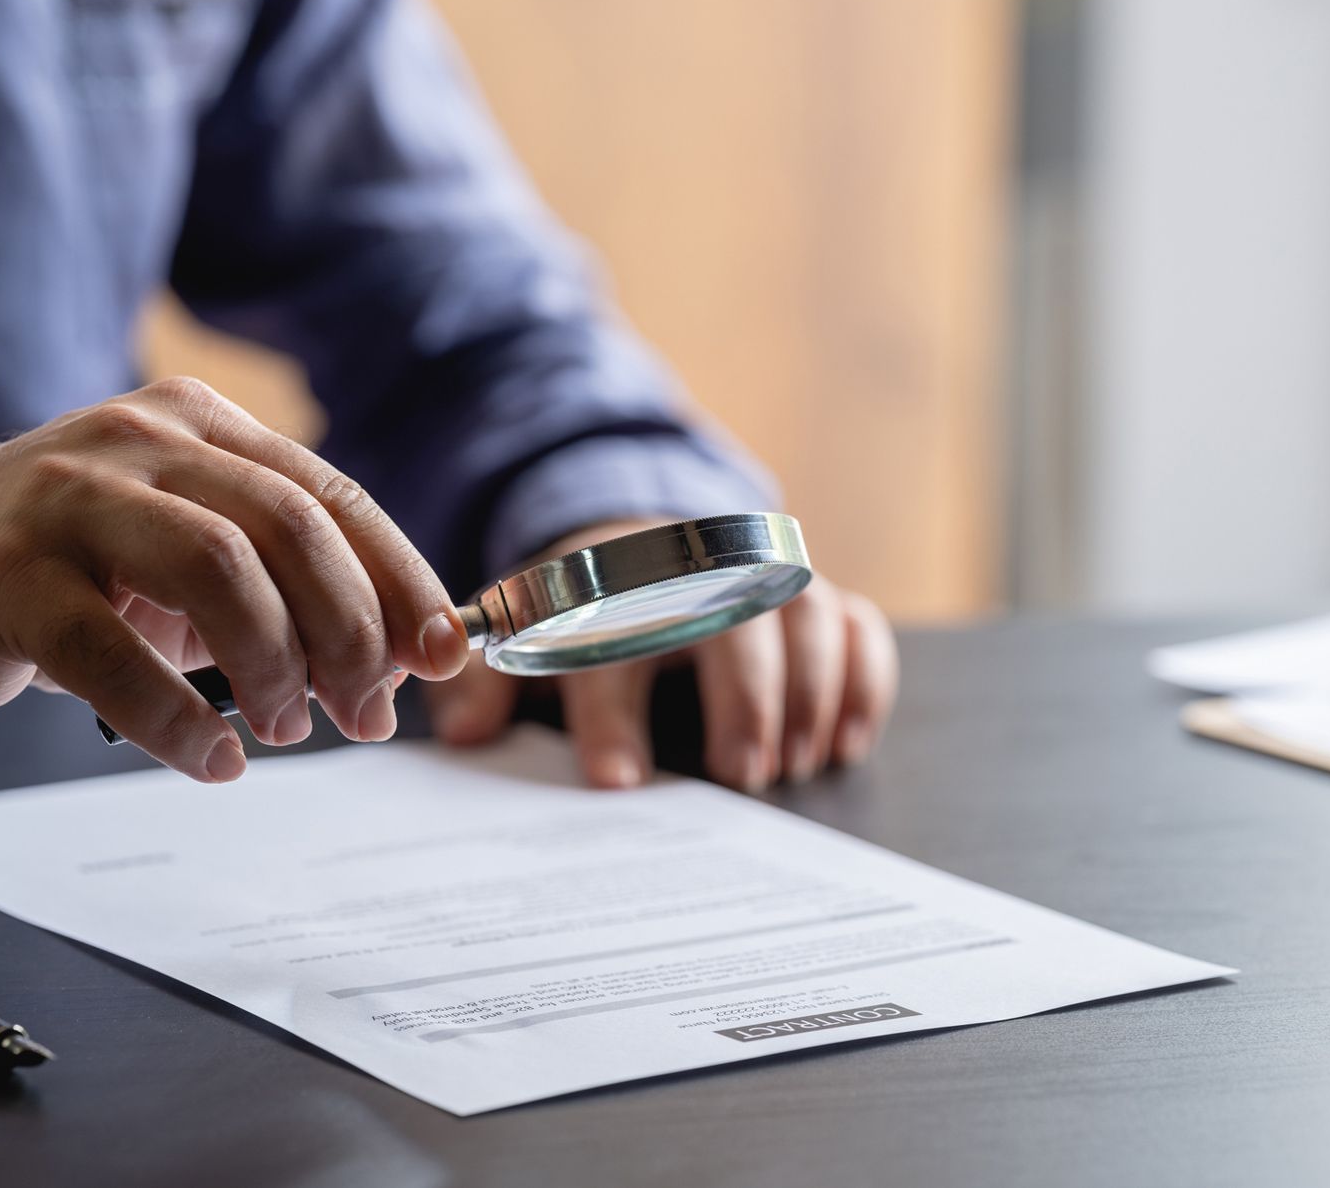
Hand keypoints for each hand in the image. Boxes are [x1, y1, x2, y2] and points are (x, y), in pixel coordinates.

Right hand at [0, 377, 469, 782]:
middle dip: (349, 634)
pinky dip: (178, 719)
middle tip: (363, 714)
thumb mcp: (189, 556)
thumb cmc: (73, 570)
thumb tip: (396, 664)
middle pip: (290, 527)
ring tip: (283, 730)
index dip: (401, 580)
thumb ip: (286, 589)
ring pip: (216, 570)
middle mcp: (142, 441)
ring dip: (272, 666)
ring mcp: (69, 499)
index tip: (444, 655)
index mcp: (202, 426)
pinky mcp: (7, 575)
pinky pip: (112, 651)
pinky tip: (210, 761)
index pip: (333, 495)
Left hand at [424, 519, 898, 790]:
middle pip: (734, 620)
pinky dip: (864, 680)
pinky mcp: (820, 600)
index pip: (614, 641)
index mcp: (616, 584)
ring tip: (792, 766)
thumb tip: (466, 736)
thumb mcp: (520, 641)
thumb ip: (485, 684)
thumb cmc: (578, 618)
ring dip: (809, 691)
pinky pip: (861, 628)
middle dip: (741, 699)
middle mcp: (701, 572)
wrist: (636, 549)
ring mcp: (768, 581)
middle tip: (738, 778)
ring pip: (809, 615)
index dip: (612, 713)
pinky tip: (844, 743)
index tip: (615, 781)